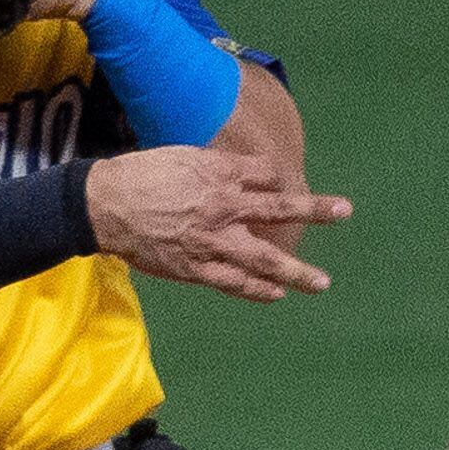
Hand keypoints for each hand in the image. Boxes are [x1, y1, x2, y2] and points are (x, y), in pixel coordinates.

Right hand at [86, 147, 342, 303]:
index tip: (283, 185)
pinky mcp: (196, 268)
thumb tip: (253, 174)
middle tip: (344, 211)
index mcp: (219, 175)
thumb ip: (221, 166)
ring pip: (264, 259)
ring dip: (296, 272)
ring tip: (321, 283)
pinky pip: (234, 283)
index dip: (277, 180)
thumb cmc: (142, 175)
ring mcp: (212, 242)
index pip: (266, 175)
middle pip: (280, 209)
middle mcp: (223, 208)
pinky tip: (277, 294)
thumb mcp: (184, 155)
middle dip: (315, 210)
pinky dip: (258, 291)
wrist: (105, 206)